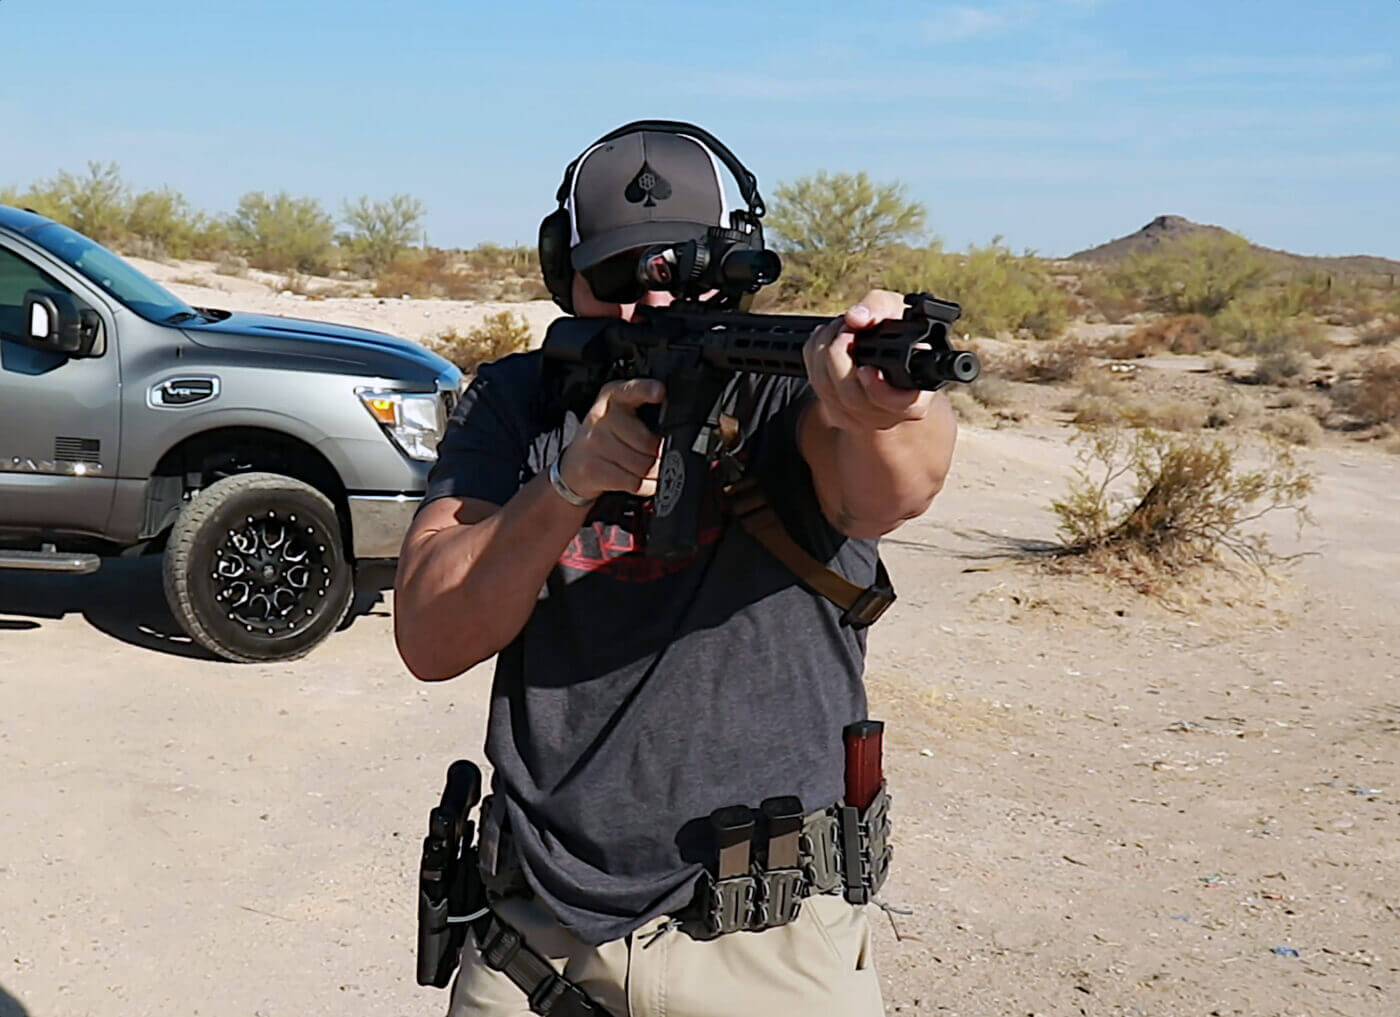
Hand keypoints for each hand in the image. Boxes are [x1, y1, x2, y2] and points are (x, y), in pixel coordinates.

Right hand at [557, 379, 664, 501]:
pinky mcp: (592, 469)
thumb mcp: (622, 414)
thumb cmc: (607, 437)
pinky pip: (633, 482)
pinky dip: (647, 486)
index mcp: (614, 396)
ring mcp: (594, 444)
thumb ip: (647, 412)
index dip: (646, 390)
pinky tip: (647, 482)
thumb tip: (676, 432)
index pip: (632, 390)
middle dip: (662, 454)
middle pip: (647, 441)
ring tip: (657, 471)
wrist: (574, 464)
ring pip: (643, 465)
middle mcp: (601, 417)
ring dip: (657, 473)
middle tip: (665, 456)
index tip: (660, 391)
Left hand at [804, 289, 935, 431]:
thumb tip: (855, 318)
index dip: (878, 389)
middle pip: (853, 398)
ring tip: (837, 327)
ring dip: (823, 353)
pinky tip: (825, 339)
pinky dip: (813, 358)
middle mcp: (889, 412)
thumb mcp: (897, 309)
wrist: (889, 351)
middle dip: (839, 357)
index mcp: (914, 393)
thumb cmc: (898, 330)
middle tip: (846, 328)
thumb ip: (879, 308)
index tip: (865, 369)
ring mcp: (861, 417)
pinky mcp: (838, 413)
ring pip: (829, 394)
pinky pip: (817, 388)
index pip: (898, 402)